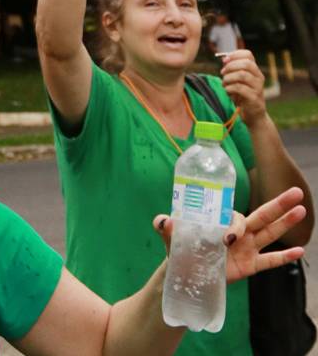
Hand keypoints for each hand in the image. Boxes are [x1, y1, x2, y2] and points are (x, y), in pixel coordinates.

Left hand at [153, 187, 305, 282]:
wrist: (185, 273)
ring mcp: (246, 249)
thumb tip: (163, 220)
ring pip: (269, 234)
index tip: (228, 237)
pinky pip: (269, 260)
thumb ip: (166, 226)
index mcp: (221, 222)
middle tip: (296, 192)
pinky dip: (284, 257)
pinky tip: (299, 251)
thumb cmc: (180, 249)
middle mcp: (238, 233)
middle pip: (261, 216)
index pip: (235, 217)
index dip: (235, 225)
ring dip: (285, 223)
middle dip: (278, 204)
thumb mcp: (171, 237)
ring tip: (301, 211)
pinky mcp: (249, 266)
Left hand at [220, 50, 266, 123]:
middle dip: (230, 66)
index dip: (235, 54)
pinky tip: (227, 91)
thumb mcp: (237, 81)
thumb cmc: (243, 96)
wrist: (253, 115)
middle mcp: (259, 77)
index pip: (248, 54)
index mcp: (254, 70)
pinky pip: (239, 88)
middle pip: (246, 64)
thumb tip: (224, 58)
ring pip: (242, 75)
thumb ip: (233, 70)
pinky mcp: (254, 98)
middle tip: (222, 73)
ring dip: (228, 78)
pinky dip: (229, 88)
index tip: (224, 61)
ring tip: (224, 84)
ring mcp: (258, 87)